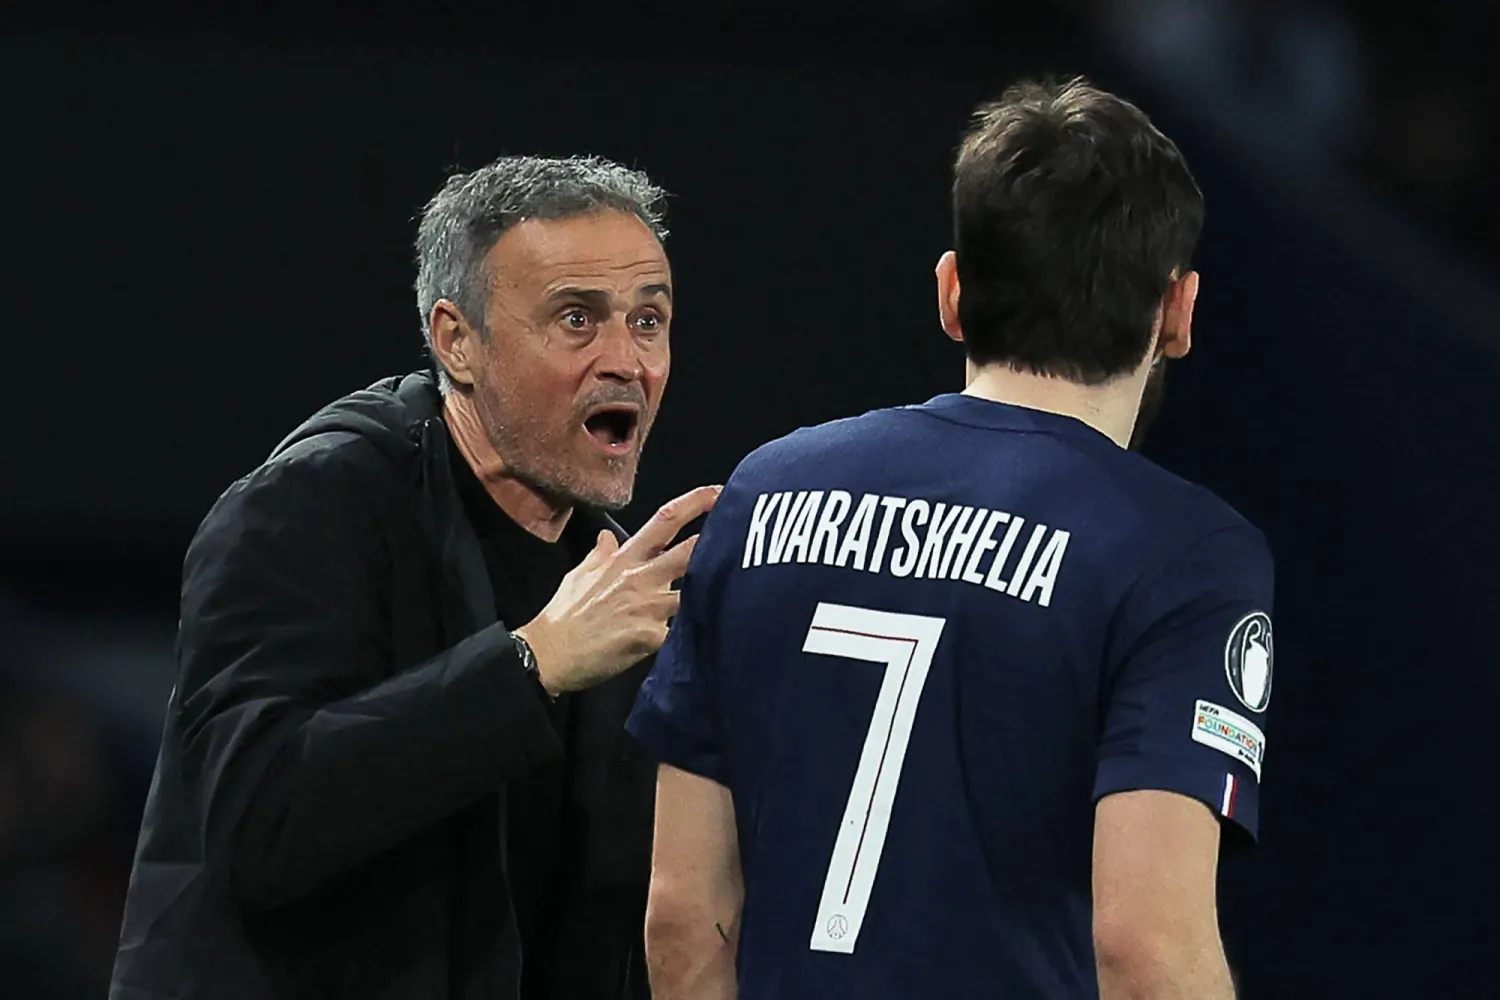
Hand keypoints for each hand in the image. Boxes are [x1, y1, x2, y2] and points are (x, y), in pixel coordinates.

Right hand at [515, 485, 720, 694]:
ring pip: (695, 593)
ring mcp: (647, 607)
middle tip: (746, 537)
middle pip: (691, 551)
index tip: (719, 492)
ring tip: (739, 594)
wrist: (549, 654)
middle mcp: (640, 577)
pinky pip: (683, 634)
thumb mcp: (579, 575)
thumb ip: (600, 554)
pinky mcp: (650, 638)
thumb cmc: (563, 616)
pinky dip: (696, 637)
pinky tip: (712, 639)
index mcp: (625, 559)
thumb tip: (607, 536)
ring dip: (714, 593)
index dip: (696, 502)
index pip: (665, 520)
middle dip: (720, 543)